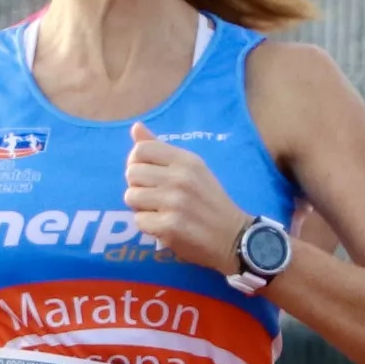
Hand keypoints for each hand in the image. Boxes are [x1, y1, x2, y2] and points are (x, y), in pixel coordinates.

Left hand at [124, 123, 249, 271]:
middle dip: (138, 186)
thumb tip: (135, 127)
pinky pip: (139, 221)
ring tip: (160, 211)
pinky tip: (165, 226)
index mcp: (186, 160)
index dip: (137, 162)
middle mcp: (180, 178)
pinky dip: (149, 226)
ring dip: (141, 207)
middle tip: (156, 197)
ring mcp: (174, 203)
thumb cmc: (210, 201)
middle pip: (132, 173)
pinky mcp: (169, 227)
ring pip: (131, 197)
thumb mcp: (192, 168)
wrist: (234, 237)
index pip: (141, 150)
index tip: (147, 175)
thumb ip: (161, 149)